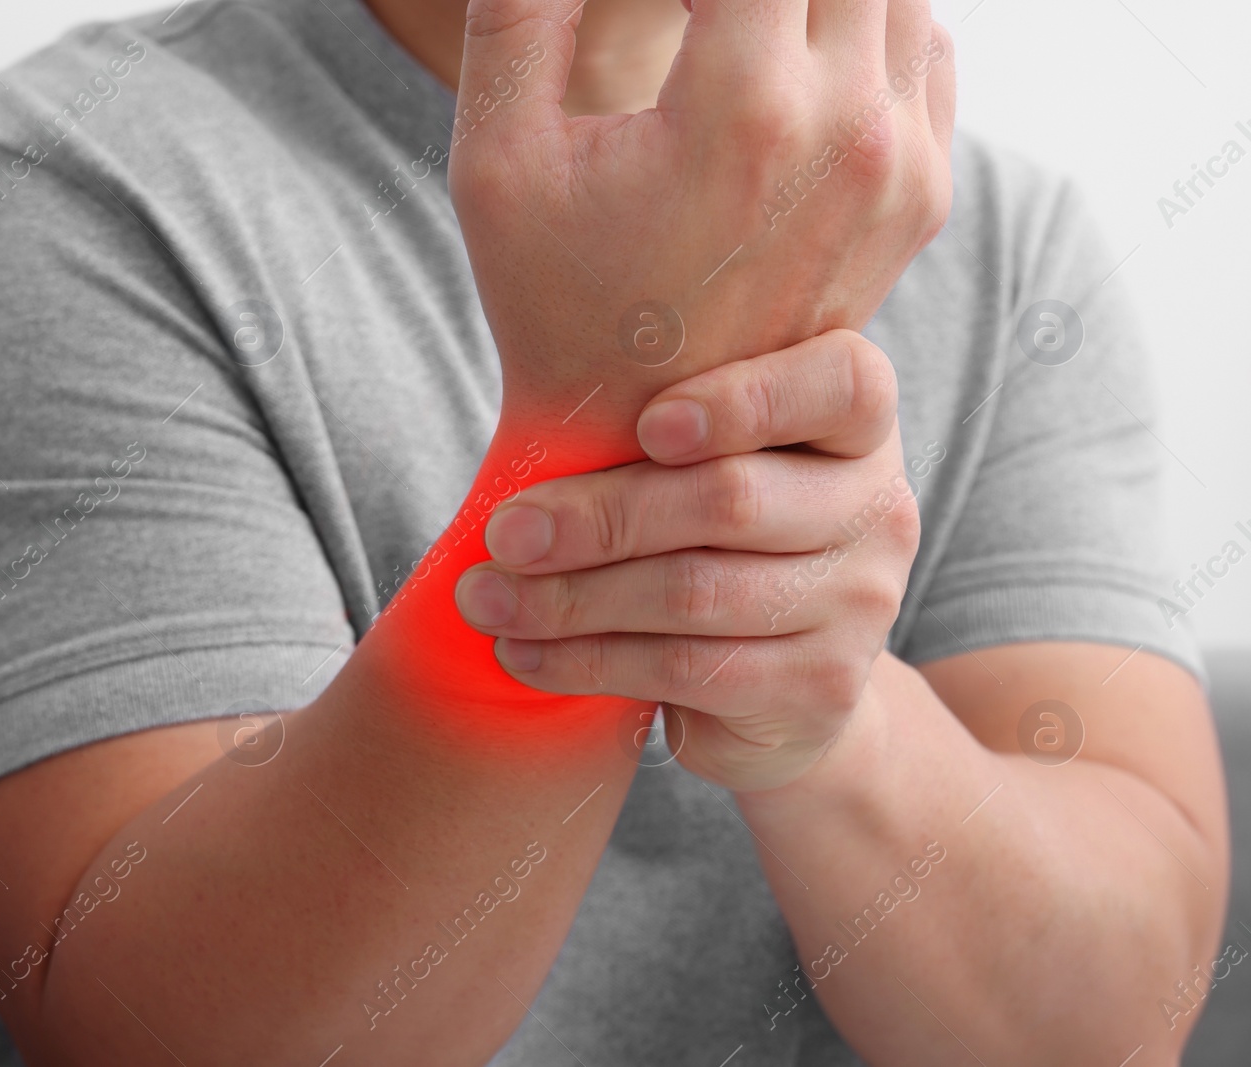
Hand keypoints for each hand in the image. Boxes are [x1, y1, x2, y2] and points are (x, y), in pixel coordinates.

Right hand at [450, 0, 953, 459]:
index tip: (663, 4)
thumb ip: (517, 12)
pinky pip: (927, 49)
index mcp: (745, 107)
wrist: (637, 444)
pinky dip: (866, 22)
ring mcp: (901, 167)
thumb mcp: (499, 158)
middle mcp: (849, 129)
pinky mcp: (921, 196)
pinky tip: (788, 52)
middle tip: (694, 15)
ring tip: (731, 25)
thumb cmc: (553, 302)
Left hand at [453, 331, 919, 789]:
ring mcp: (862, 605)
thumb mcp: (704, 469)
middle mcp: (878, 509)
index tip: (648, 425)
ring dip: (570, 599)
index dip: (747, 400)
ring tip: (485, 600)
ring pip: (695, 593)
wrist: (787, 686)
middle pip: (732, 499)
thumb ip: (654, 431)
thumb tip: (525, 425)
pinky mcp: (820, 688)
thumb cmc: (717, 541)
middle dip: (597, 516)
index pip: (844, 383)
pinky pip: (686, 669)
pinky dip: (587, 660)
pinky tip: (523, 654)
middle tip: (502, 533)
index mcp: (859, 426)